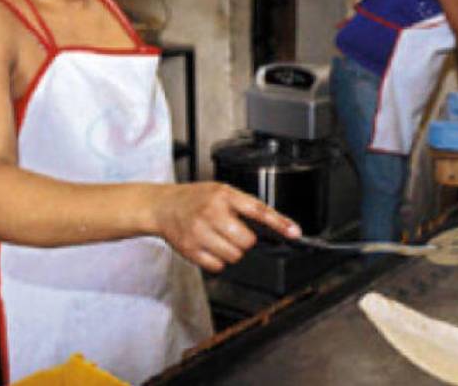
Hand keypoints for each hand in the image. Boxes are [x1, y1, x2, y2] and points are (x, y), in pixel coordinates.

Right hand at [150, 182, 300, 271]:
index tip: (294, 233)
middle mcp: (212, 212)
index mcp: (224, 195)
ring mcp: (199, 232)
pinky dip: (217, 261)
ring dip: (232, 252)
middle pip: (247, 241)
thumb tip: (273, 227)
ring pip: (234, 256)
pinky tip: (209, 247)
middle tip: (234, 233)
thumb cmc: (196, 199)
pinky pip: (217, 266)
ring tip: (219, 239)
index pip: (258, 210)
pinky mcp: (190, 249)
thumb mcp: (222, 191)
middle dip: (245, 241)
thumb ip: (244, 206)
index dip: (279, 223)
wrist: (163, 206)